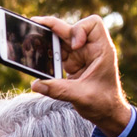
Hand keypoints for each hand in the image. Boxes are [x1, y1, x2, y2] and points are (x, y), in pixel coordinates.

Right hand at [30, 14, 132, 134]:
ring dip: (46, 41)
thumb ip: (59, 90)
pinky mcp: (71, 64)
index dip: (79, 30)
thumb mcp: (81, 96)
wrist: (106, 112)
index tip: (74, 47)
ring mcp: (80, 56)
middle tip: (33, 24)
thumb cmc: (103, 102)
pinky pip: (55, 54)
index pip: (92, 24)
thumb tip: (36, 84)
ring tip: (29, 41)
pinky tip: (34, 57)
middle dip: (53, 28)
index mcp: (101, 50)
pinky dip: (45, 55)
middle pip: (70, 29)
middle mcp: (90, 49)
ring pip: (60, 40)